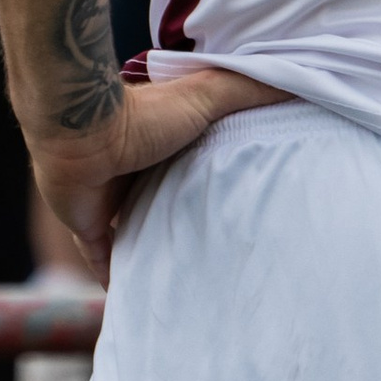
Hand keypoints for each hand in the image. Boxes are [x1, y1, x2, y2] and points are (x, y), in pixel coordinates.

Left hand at [32, 66, 283, 281]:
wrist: (81, 132)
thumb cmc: (144, 113)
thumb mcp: (209, 94)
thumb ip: (249, 89)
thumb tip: (299, 82)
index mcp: (166, 141)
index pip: (196, 164)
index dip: (217, 180)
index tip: (245, 203)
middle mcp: (137, 170)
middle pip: (167, 201)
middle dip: (186, 221)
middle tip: (220, 251)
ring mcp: (110, 198)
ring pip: (137, 230)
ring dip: (154, 249)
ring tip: (185, 280)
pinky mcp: (87, 223)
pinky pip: (102, 258)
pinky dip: (115, 277)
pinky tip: (135, 298)